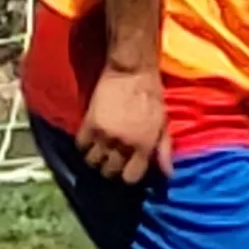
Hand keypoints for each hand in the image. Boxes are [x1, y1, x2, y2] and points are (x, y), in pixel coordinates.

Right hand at [81, 61, 169, 184]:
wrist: (132, 72)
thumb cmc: (152, 97)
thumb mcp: (163, 125)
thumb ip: (164, 151)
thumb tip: (168, 174)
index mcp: (144, 146)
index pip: (130, 177)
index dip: (128, 175)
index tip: (126, 169)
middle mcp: (123, 144)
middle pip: (110, 171)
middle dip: (111, 169)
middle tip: (111, 160)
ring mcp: (105, 134)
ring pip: (93, 161)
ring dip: (96, 160)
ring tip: (99, 153)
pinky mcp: (90, 123)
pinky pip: (81, 145)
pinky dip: (84, 146)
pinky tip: (90, 141)